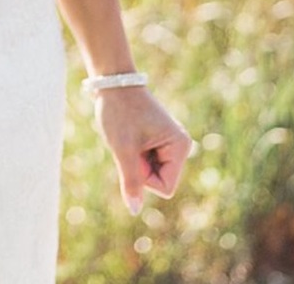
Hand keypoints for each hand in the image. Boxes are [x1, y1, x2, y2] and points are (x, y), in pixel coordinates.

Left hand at [94, 87, 191, 214]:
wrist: (112, 82)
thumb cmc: (118, 112)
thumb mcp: (123, 149)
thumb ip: (131, 181)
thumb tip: (134, 210)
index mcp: (180, 147)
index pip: (165, 187)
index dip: (144, 177)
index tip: (134, 151)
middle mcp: (181, 146)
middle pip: (160, 180)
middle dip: (139, 167)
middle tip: (130, 140)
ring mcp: (171, 143)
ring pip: (152, 172)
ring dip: (136, 160)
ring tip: (129, 135)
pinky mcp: (160, 140)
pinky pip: (147, 161)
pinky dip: (134, 153)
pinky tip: (130, 134)